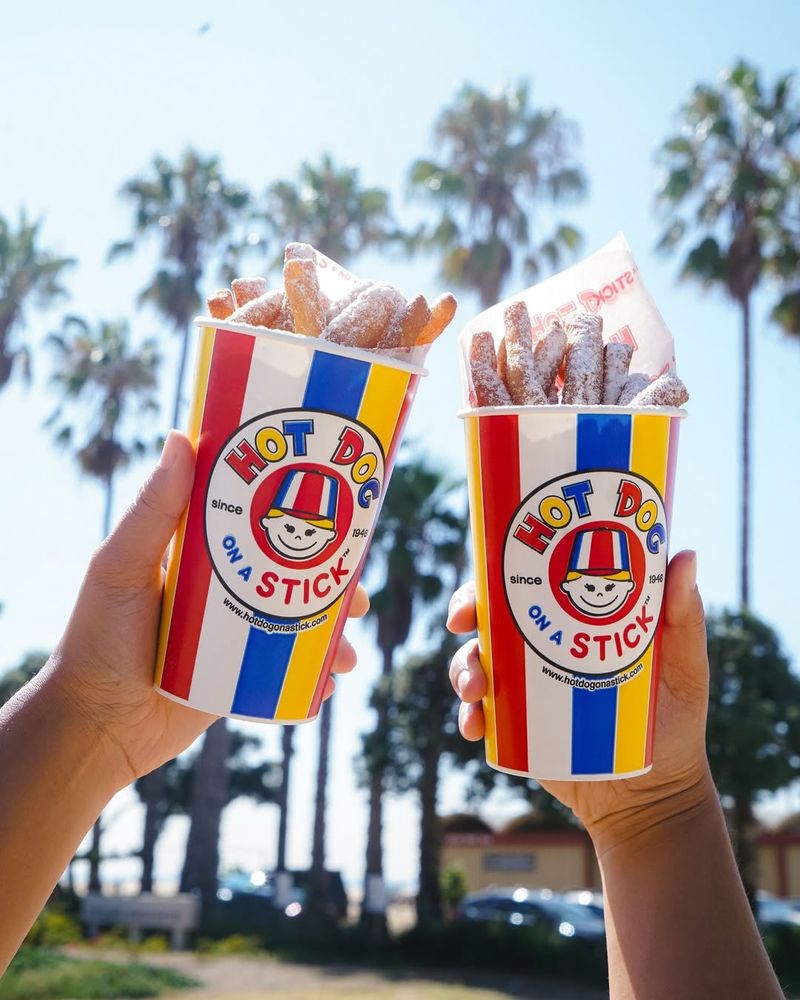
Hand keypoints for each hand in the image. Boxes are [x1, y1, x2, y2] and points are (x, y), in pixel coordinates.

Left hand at [49, 431, 368, 790]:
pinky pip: (288, 676)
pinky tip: (330, 683)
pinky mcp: (239, 681)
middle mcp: (223, 592)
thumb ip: (152, 510)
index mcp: (200, 556)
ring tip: (349, 652)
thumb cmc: (98, 640)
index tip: (340, 509)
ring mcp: (234, 637)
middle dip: (335, 583)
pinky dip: (315, 678)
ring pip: (300, 626)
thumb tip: (181, 436)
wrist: (94, 727)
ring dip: (334, 635)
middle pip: (293, 575)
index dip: (301, 514)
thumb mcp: (122, 567)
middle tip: (360, 594)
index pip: (259, 522)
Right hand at [447, 551, 713, 851]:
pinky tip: (474, 726)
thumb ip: (684, 616)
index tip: (487, 575)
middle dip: (466, 611)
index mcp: (573, 620)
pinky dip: (470, 716)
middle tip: (461, 624)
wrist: (654, 794)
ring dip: (463, 667)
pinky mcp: (517, 726)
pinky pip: (480, 713)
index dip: (500, 569)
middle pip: (491, 614)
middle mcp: (542, 646)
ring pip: (477, 661)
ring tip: (475, 689)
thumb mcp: (685, 664)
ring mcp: (526, 686)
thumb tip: (686, 556)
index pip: (531, 581)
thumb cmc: (676, 720)